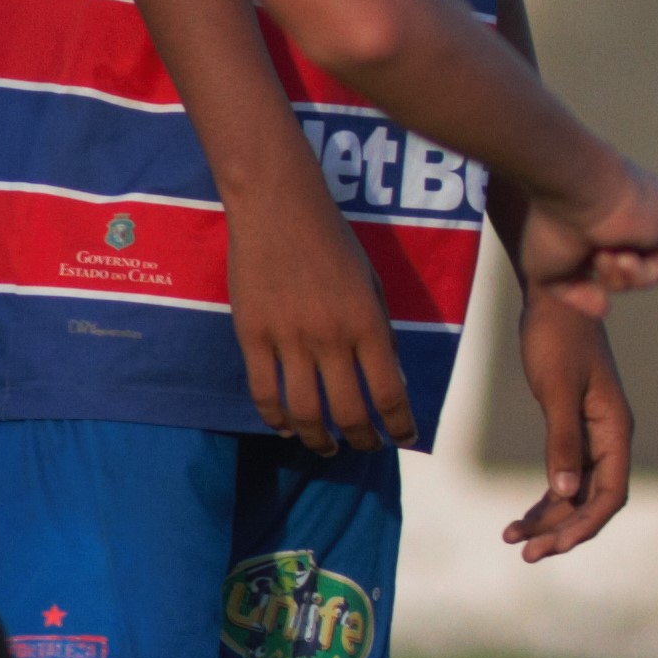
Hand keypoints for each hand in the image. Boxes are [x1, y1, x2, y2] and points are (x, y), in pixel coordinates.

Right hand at [226, 170, 413, 453]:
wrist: (279, 209)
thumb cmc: (334, 242)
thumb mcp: (373, 284)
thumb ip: (382, 333)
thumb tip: (394, 380)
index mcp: (367, 324)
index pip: (389, 391)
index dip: (399, 423)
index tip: (405, 437)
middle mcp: (330, 337)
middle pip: (347, 411)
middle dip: (362, 439)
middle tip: (367, 447)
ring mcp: (287, 339)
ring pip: (303, 410)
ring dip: (318, 439)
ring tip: (328, 448)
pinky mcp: (251, 335)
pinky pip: (262, 390)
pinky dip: (275, 417)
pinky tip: (286, 427)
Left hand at [501, 293, 634, 560]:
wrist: (556, 298)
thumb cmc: (557, 339)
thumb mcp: (556, 390)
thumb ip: (562, 441)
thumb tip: (564, 494)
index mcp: (615, 429)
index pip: (610, 493)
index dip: (585, 525)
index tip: (553, 546)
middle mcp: (609, 437)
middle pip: (593, 500)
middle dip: (562, 530)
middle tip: (525, 554)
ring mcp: (593, 435)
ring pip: (577, 493)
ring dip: (549, 519)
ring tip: (512, 540)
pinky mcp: (573, 427)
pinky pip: (564, 476)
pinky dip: (545, 499)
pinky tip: (519, 518)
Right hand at [512, 152, 657, 321]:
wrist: (576, 189)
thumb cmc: (555, 223)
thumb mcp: (550, 271)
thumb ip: (575, 293)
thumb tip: (605, 309)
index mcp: (603, 219)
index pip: (606, 260)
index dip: (592, 276)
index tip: (579, 261)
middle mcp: (630, 214)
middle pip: (625, 270)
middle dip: (608, 278)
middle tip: (593, 256)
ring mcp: (654, 216)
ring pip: (643, 271)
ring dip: (621, 278)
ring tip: (605, 254)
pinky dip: (641, 274)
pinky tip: (624, 255)